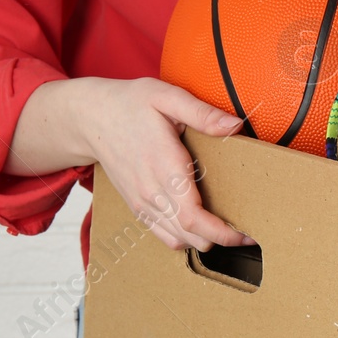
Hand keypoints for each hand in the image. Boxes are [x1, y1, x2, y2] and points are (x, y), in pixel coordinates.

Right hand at [8, 77, 249, 250]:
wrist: (90, 118)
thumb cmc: (129, 104)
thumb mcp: (166, 96)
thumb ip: (201, 113)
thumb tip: (235, 125)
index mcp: (165, 167)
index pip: (195, 218)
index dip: (223, 233)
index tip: (246, 233)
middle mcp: (152, 192)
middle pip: (191, 236)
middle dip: (222, 240)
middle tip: (247, 232)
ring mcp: (142, 202)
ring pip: (178, 240)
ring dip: (204, 241)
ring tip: (228, 230)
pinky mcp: (137, 206)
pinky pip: (163, 235)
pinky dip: (184, 238)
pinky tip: (200, 228)